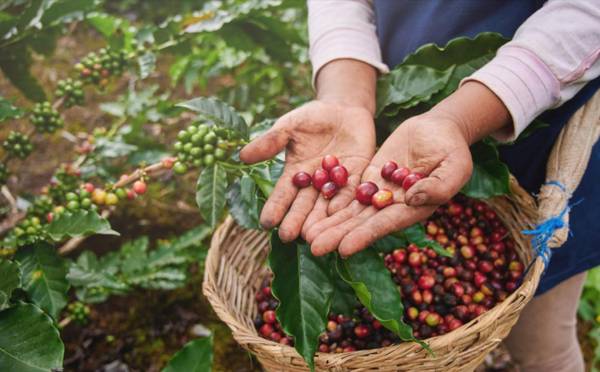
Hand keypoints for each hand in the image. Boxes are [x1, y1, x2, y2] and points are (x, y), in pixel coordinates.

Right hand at [239, 100, 375, 241]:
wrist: (344, 108)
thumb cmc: (312, 117)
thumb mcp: (289, 126)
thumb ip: (270, 142)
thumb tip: (241, 156)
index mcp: (295, 174)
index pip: (283, 194)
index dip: (275, 208)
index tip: (266, 222)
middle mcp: (314, 184)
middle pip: (304, 206)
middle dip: (296, 221)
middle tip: (289, 237)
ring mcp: (336, 183)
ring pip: (327, 206)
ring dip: (320, 221)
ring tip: (313, 236)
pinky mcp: (358, 178)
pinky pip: (351, 193)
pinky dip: (345, 203)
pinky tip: (339, 215)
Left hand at [305, 112, 472, 256]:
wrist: (439, 129)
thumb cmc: (453, 149)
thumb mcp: (455, 166)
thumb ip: (438, 185)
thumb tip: (411, 198)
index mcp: (415, 209)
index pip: (385, 225)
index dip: (364, 236)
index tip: (344, 248)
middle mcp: (393, 206)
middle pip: (362, 223)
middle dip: (338, 235)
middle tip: (313, 247)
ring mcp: (379, 193)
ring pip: (351, 211)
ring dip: (329, 223)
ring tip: (306, 235)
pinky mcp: (369, 178)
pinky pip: (348, 191)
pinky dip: (331, 201)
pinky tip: (311, 210)